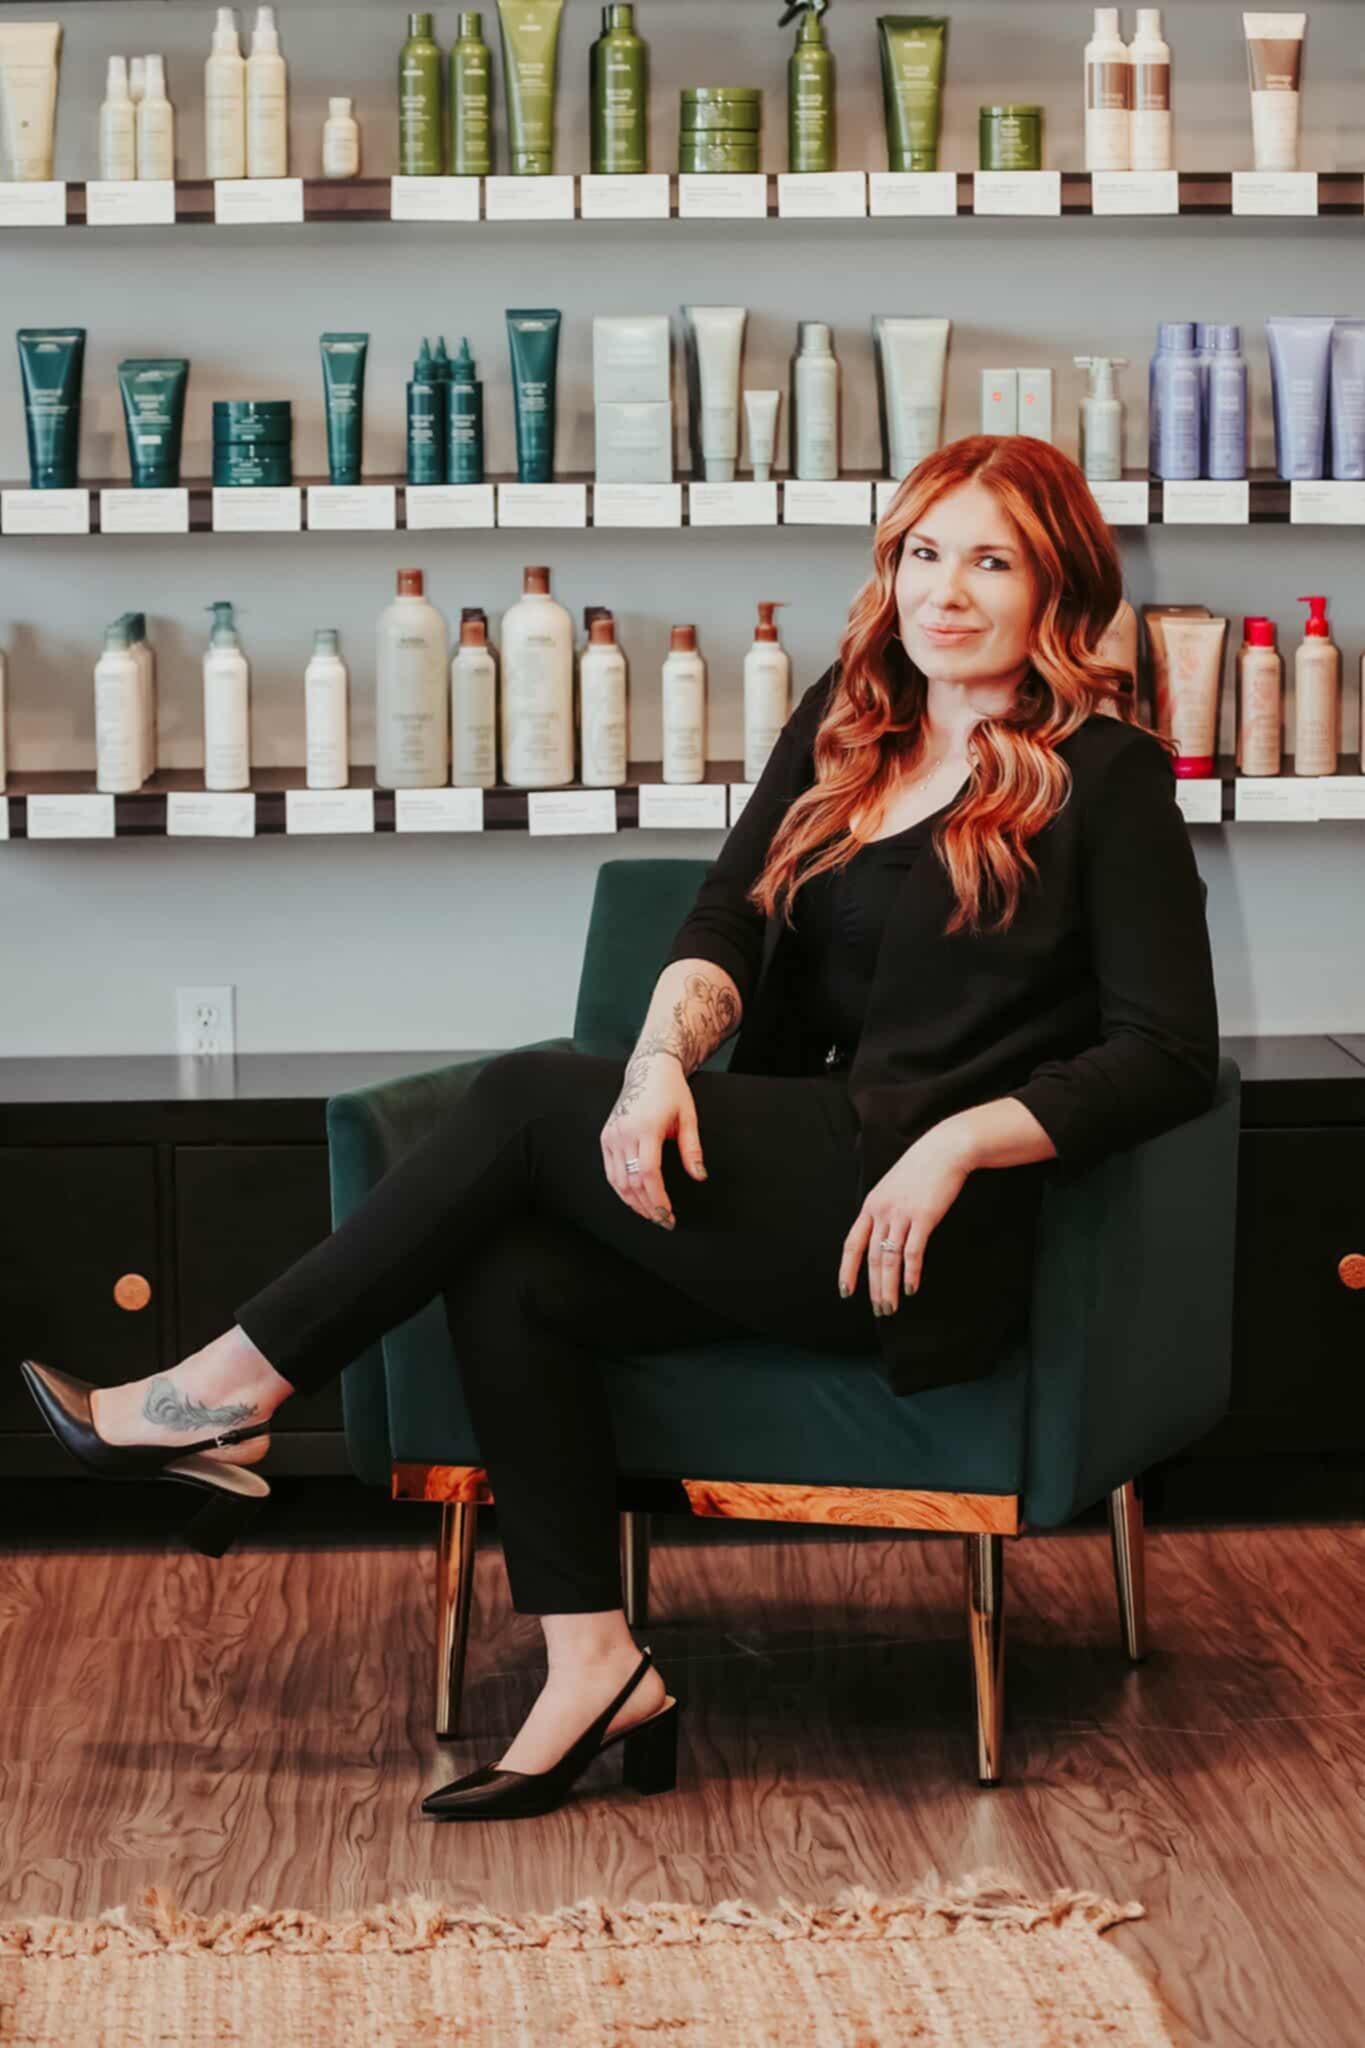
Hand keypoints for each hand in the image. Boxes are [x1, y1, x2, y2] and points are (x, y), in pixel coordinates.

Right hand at [601, 1044, 707, 1228]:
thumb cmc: (671, 1092)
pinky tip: (635, 1200)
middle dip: (648, 1207)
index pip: (649, 1174)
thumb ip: (693, 1150)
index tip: (668, 1216)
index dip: (658, 1199)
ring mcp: (612, 1135)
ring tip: (651, 1214)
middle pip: (632, 1182)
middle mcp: (624, 1132)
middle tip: (664, 1221)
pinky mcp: (606, 1137)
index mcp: (646, 1128)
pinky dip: (622, 1189)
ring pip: (618, 1181)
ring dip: (634, 1202)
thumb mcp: (688, 1117)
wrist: (648, 1070)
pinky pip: (611, 1171)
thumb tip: (699, 1176)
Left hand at [838, 1127, 971, 1314]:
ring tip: (891, 1306)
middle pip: (872, 1258)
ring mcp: (901, 1215)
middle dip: (873, 1287)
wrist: (944, 1150)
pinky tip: (911, 1288)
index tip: (846, 1291)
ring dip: (889, 1287)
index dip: (847, 1270)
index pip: (852, 1244)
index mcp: (871, 1206)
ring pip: (890, 1259)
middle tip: (878, 1309)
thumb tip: (881, 1239)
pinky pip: (913, 1252)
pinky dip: (911, 1273)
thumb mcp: (892, 1188)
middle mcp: (881, 1212)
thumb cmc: (920, 1170)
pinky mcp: (923, 1217)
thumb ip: (884, 1212)